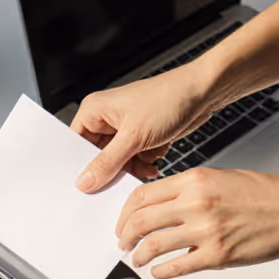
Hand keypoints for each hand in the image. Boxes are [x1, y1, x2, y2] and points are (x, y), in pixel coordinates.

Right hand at [72, 66, 218, 187]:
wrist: (204, 92)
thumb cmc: (169, 98)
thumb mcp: (134, 136)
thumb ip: (107, 162)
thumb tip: (84, 182)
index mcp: (94, 110)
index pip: (75, 145)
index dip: (80, 166)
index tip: (86, 186)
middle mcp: (106, 118)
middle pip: (96, 156)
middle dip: (111, 169)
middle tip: (118, 179)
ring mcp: (124, 128)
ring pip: (116, 162)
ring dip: (131, 167)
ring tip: (145, 164)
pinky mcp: (140, 137)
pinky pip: (133, 160)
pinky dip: (144, 163)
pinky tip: (155, 160)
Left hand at [120, 168, 278, 278]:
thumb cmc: (264, 194)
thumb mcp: (219, 177)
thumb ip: (187, 190)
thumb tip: (159, 206)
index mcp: (195, 181)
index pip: (142, 196)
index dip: (125, 212)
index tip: (122, 222)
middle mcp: (197, 203)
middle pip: (140, 221)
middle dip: (125, 235)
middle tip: (123, 243)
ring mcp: (206, 231)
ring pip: (153, 246)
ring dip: (139, 256)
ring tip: (138, 259)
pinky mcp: (217, 255)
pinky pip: (176, 267)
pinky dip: (161, 272)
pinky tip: (159, 271)